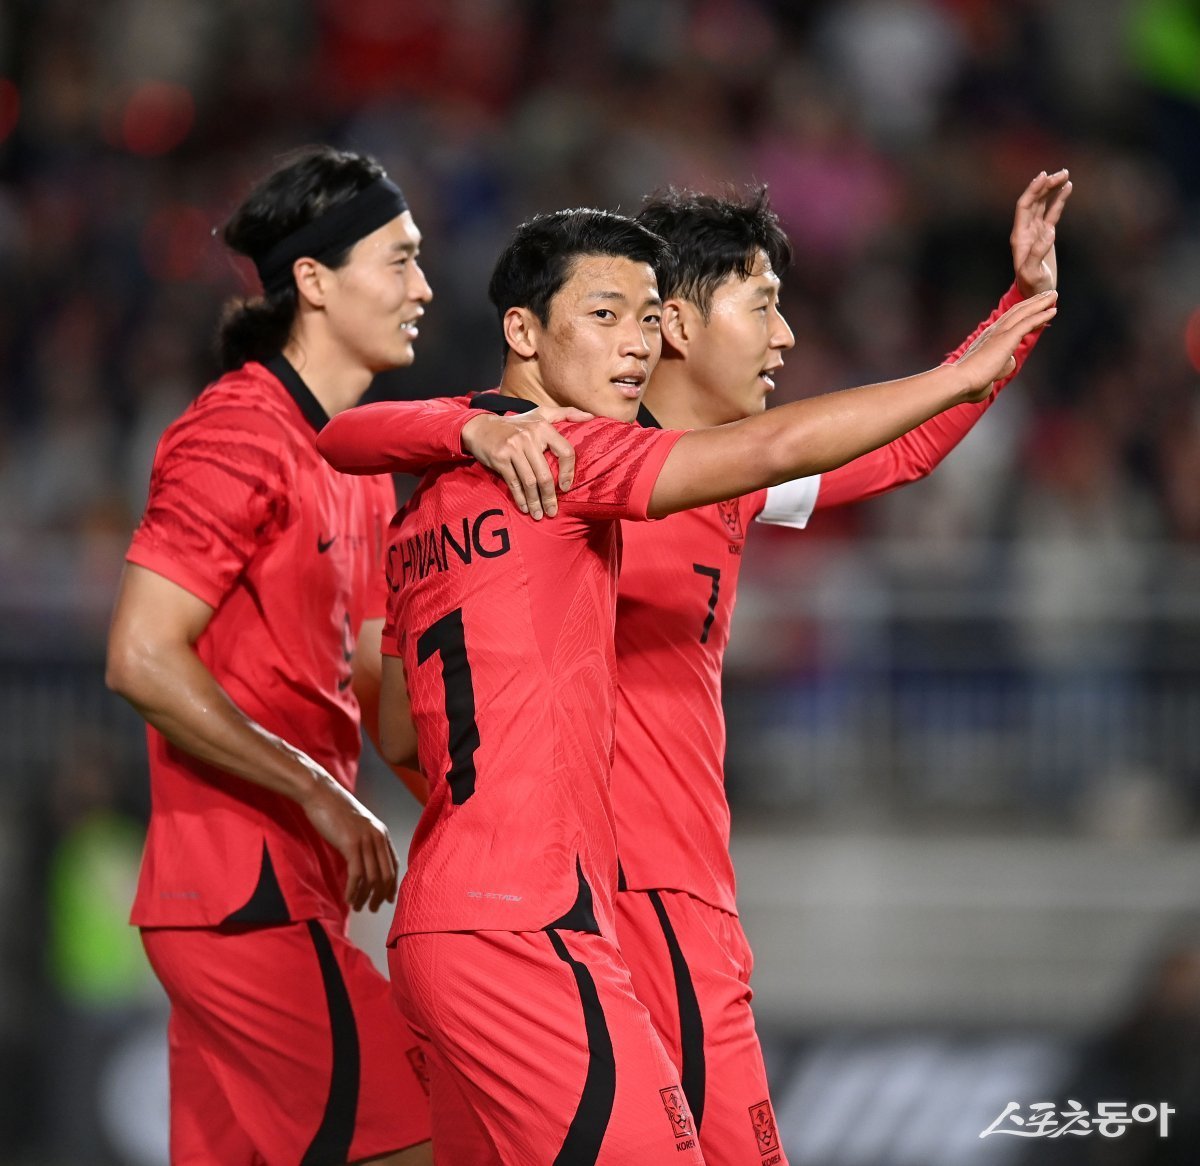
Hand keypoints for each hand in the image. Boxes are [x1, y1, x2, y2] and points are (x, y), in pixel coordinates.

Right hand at [298, 769, 399, 911]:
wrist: (321, 794)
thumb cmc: (335, 810)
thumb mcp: (357, 826)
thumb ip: (364, 842)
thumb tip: (364, 863)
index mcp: (381, 833)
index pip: (393, 865)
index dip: (391, 885)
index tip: (386, 899)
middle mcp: (378, 837)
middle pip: (386, 874)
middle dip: (380, 895)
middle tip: (372, 909)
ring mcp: (365, 840)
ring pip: (372, 878)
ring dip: (365, 896)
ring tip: (358, 907)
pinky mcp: (351, 844)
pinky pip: (357, 875)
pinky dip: (354, 891)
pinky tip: (349, 899)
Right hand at [461, 405, 592, 518]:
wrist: (481, 427)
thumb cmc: (515, 424)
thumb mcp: (540, 413)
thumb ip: (566, 414)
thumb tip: (591, 417)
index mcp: (543, 427)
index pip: (565, 451)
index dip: (568, 472)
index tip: (566, 488)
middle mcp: (529, 437)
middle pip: (545, 474)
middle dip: (550, 497)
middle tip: (553, 511)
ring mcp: (513, 448)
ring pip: (529, 482)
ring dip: (535, 502)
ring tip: (539, 514)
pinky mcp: (500, 458)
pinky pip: (514, 483)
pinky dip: (520, 498)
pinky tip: (525, 507)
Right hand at [955, 290, 1057, 401]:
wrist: (960, 381)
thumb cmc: (970, 383)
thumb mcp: (988, 373)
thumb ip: (999, 365)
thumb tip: (1008, 361)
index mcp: (988, 339)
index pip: (1009, 321)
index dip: (1023, 313)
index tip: (1035, 307)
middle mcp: (993, 332)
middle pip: (1017, 311)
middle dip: (1033, 302)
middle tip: (1048, 294)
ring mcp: (1000, 333)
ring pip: (1024, 313)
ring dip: (1040, 302)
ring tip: (1053, 295)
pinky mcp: (1006, 338)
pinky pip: (1027, 323)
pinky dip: (1041, 315)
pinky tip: (1053, 310)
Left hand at [1012, 169, 1071, 296]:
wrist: (1037, 294)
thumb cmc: (1032, 286)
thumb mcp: (1033, 272)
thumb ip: (1038, 252)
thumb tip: (1049, 230)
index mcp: (1020, 237)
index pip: (1024, 207)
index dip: (1033, 190)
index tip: (1044, 176)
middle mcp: (1026, 231)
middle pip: (1034, 201)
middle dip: (1045, 186)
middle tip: (1061, 173)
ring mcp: (1036, 232)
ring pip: (1043, 204)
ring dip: (1052, 189)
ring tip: (1065, 175)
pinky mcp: (1046, 235)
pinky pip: (1052, 213)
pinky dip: (1058, 200)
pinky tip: (1067, 188)